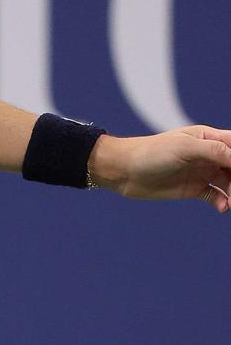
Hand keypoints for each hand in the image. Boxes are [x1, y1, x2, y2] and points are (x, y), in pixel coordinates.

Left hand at [99, 125, 230, 212]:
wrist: (123, 170)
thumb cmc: (150, 152)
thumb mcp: (184, 147)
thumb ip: (214, 150)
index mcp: (208, 137)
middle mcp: (208, 154)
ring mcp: (202, 172)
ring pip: (230, 182)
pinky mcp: (194, 188)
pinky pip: (217, 196)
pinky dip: (223, 202)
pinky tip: (222, 207)